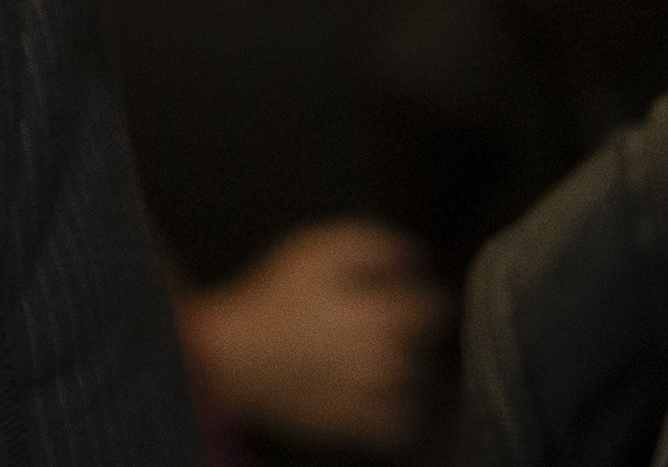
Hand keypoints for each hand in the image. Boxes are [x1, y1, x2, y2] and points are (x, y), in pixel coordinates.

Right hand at [178, 218, 445, 454]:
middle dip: (408, 331)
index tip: (402, 292)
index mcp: (383, 315)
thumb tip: (414, 255)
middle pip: (426, 345)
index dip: (421, 295)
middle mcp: (387, 358)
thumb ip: (373, 245)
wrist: (233, 356)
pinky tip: (375, 393)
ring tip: (371, 354)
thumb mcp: (318, 250)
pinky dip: (396, 410)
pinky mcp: (355, 423)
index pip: (434, 307)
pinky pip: (397, 424)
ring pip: (416, 384)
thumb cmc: (273, 297)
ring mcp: (374, 395)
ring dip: (404, 368)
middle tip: (377, 320)